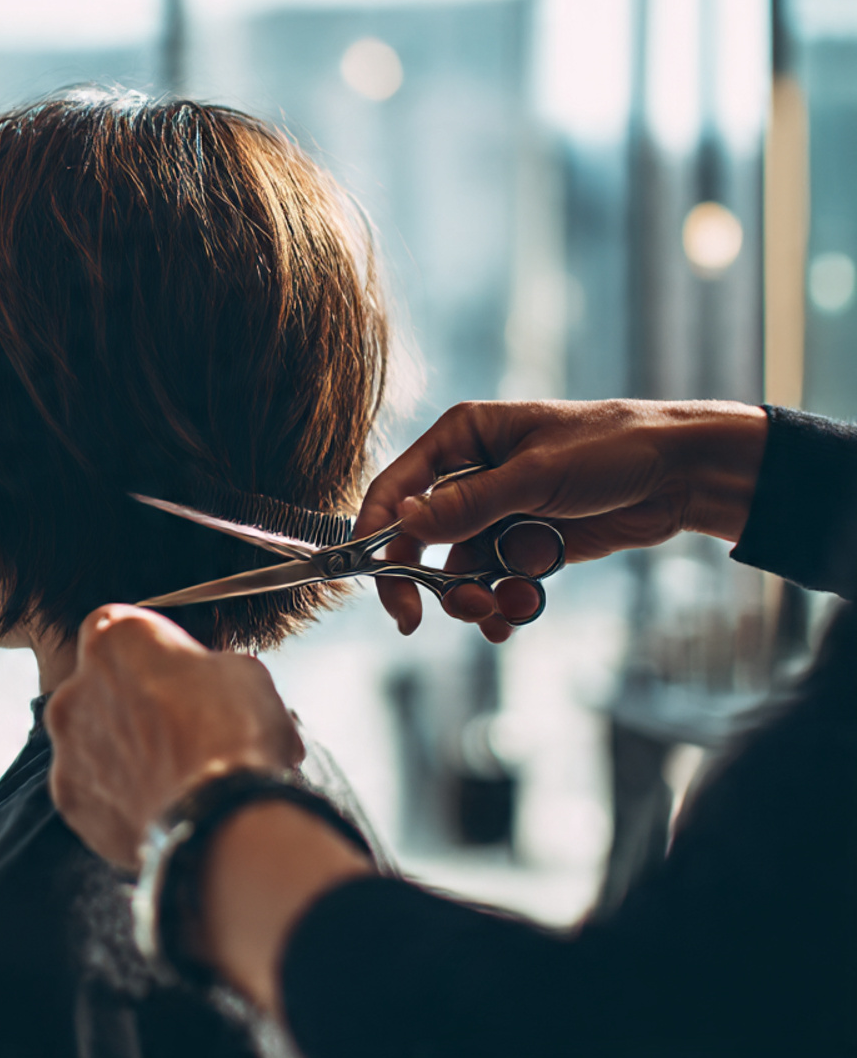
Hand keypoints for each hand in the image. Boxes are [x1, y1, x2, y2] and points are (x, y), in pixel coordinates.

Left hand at [46, 604, 303, 869]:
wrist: (223, 816)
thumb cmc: (234, 734)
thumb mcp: (243, 671)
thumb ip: (204, 668)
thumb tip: (209, 686)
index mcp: (115, 640)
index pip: (112, 624)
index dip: (144, 648)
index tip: (168, 667)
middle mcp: (75, 687)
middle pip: (96, 684)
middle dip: (128, 700)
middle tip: (175, 724)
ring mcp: (66, 746)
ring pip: (90, 738)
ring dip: (120, 748)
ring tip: (170, 772)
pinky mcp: (69, 798)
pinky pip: (90, 787)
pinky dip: (116, 794)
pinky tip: (156, 801)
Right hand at [355, 399, 767, 641]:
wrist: (683, 474)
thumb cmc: (612, 448)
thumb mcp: (535, 475)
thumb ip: (468, 503)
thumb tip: (403, 520)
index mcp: (462, 439)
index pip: (397, 487)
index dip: (376, 531)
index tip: (373, 577)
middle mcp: (472, 475)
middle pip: (421, 539)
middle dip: (427, 579)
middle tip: (417, 618)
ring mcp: (500, 513)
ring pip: (460, 569)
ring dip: (476, 596)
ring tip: (507, 606)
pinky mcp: (528, 545)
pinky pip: (497, 583)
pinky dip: (505, 604)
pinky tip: (519, 612)